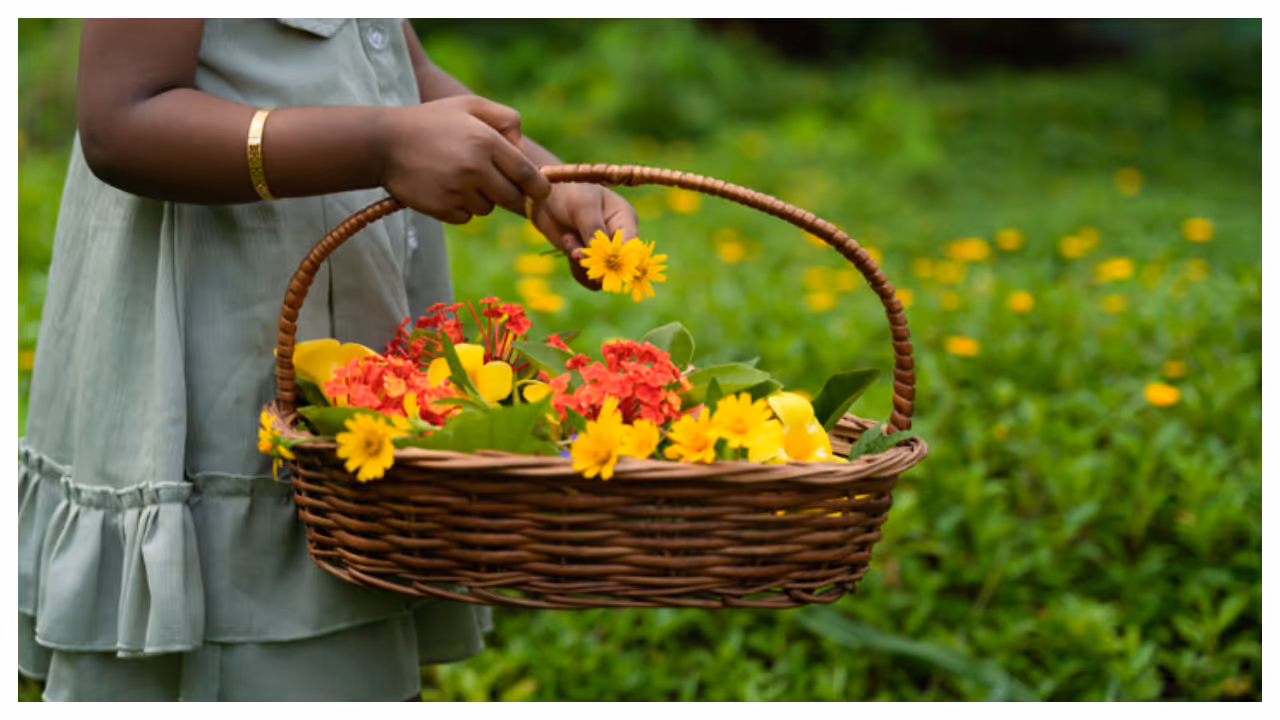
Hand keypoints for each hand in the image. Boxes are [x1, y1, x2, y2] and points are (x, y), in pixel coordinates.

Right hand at [380, 96, 550, 223]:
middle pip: (512, 197)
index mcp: (485, 141)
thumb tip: (523, 148)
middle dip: (509, 193)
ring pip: (488, 208)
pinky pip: (466, 218)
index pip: (527, 174)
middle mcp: (474, 167)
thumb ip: (505, 118)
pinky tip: (445, 189)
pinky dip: (461, 209)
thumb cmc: (432, 121)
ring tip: (458, 177)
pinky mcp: (441, 208)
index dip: (539, 187)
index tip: (541, 192)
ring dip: (481, 199)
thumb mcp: (469, 104)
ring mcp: (457, 190)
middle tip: (493, 181)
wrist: (383, 142)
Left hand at [527, 183, 639, 290]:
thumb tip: (604, 258)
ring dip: (582, 264)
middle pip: (618, 266)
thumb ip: (594, 231)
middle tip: (575, 252)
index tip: (603, 265)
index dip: (622, 262)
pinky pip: (587, 276)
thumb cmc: (569, 191)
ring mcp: (603, 250)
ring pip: (601, 275)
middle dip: (596, 264)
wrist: (544, 195)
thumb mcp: (584, 207)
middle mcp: (618, 237)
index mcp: (625, 219)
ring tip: (568, 239)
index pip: (632, 248)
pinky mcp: (588, 258)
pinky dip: (575, 268)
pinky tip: (567, 245)